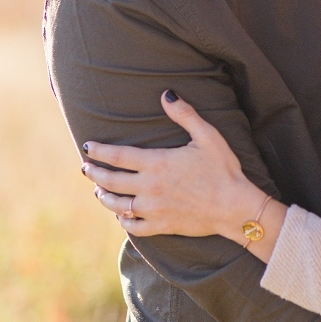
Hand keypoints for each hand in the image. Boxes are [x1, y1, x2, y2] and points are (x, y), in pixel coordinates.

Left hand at [82, 92, 285, 255]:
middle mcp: (149, 187)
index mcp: (157, 163)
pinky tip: (121, 216)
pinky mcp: (161, 226)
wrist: (234, 207)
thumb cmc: (223, 169)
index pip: (117, 156)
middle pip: (110, 181)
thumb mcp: (207, 136)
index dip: (99, 151)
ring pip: (117, 205)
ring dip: (104, 197)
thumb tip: (166, 94)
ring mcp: (153, 209)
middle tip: (85, 168)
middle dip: (94, 173)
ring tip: (98, 191)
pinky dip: (123, 220)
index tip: (87, 147)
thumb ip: (185, 114)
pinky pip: (133, 227)